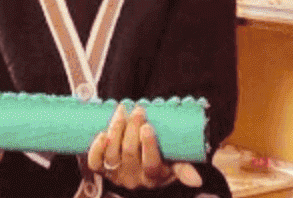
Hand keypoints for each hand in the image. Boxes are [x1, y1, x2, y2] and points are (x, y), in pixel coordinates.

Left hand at [87, 103, 204, 189]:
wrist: (137, 170)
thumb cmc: (160, 161)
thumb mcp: (174, 165)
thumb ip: (184, 169)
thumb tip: (197, 180)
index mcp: (154, 177)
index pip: (151, 164)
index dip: (148, 145)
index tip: (148, 126)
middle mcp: (133, 179)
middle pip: (130, 153)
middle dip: (132, 128)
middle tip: (138, 110)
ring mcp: (116, 174)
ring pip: (112, 153)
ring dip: (116, 130)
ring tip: (122, 112)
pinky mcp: (101, 170)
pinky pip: (95, 162)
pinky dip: (96, 148)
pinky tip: (102, 133)